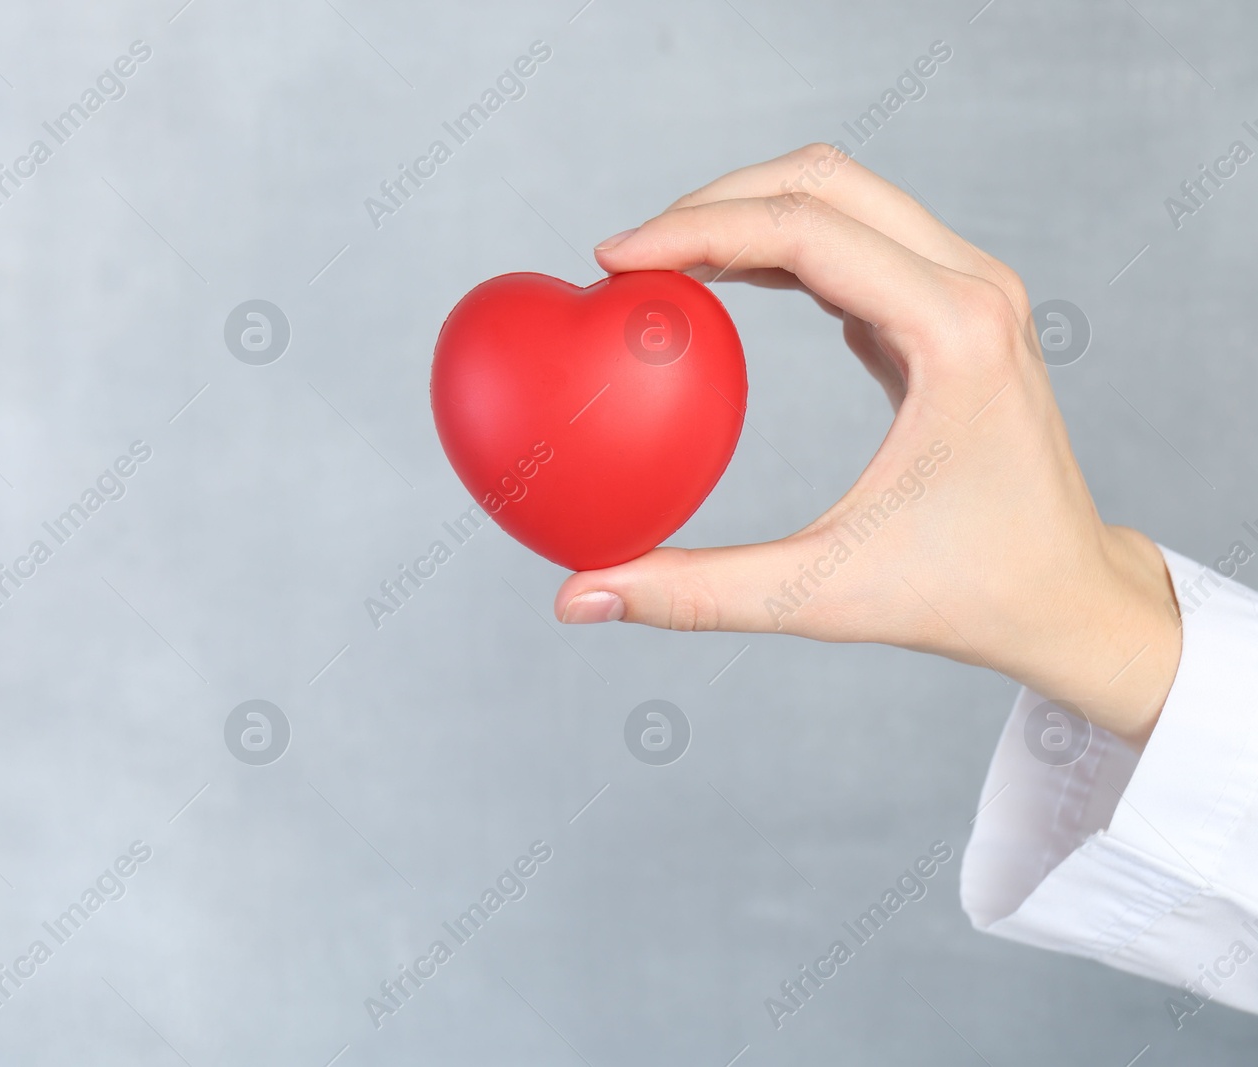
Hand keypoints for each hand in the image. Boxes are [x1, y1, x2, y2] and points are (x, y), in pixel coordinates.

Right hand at [554, 145, 1180, 747]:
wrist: (1068, 597)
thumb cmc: (968, 593)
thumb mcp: (823, 595)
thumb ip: (696, 594)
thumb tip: (581, 596)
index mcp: (955, 332)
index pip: (805, 230)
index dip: (696, 231)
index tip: (614, 259)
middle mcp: (973, 288)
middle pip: (823, 182)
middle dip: (714, 201)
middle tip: (629, 257)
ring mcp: (970, 289)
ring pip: (844, 195)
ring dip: (748, 211)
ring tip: (664, 264)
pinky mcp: (955, 308)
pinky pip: (860, 238)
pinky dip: (784, 243)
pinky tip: (729, 283)